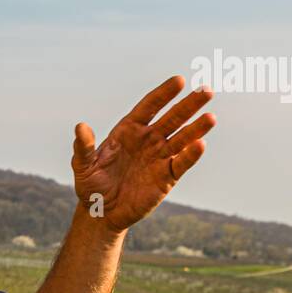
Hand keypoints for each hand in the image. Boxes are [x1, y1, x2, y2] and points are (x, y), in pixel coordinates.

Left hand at [72, 75, 215, 233]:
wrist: (102, 212)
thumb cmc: (91, 184)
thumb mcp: (83, 165)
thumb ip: (84, 146)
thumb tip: (80, 127)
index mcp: (129, 130)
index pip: (149, 106)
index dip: (163, 94)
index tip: (179, 80)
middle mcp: (148, 139)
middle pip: (172, 118)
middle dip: (189, 105)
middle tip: (207, 91)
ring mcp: (159, 157)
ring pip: (182, 139)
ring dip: (196, 128)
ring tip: (210, 117)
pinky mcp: (167, 177)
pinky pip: (181, 163)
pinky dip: (191, 155)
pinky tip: (200, 145)